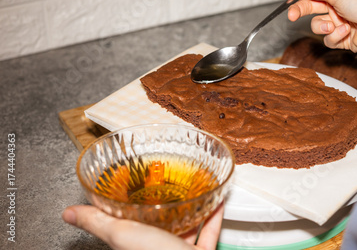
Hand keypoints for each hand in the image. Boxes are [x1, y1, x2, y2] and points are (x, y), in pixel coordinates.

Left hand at [62, 203, 223, 249]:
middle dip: (161, 206)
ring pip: (185, 227)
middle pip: (157, 225)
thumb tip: (69, 213)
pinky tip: (215, 201)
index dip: (126, 207)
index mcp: (133, 244)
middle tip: (165, 186)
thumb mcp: (121, 234)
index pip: (124, 226)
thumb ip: (97, 221)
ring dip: (189, 209)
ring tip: (191, 190)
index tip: (131, 188)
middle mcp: (155, 248)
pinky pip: (208, 232)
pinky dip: (213, 216)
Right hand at [285, 0, 356, 53]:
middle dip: (301, 11)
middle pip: (310, 6)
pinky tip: (346, 33)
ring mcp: (339, 21)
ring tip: (333, 26)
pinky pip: (328, 39)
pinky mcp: (342, 37)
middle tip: (292, 15)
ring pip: (317, 25)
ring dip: (323, 26)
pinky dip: (335, 36)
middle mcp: (337, 4)